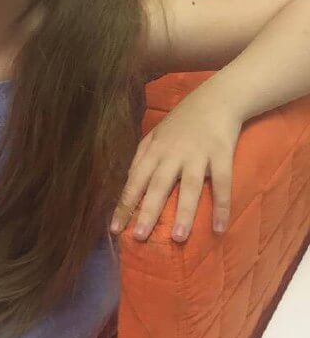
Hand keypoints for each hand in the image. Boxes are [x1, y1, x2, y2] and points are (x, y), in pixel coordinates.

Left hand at [110, 92, 242, 242]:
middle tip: (139, 236)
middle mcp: (172, 155)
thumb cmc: (181, 122)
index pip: (134, 182)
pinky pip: (222, 184)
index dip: (124, 205)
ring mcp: (197, 155)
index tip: (114, 228)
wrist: (216, 99)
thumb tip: (127, 183)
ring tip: (178, 238)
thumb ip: (141, 158)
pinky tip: (219, 228)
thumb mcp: (155, 136)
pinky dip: (222, 206)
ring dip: (184, 213)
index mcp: (153, 152)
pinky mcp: (221, 155)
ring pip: (189, 188)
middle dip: (147, 211)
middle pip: (158, 186)